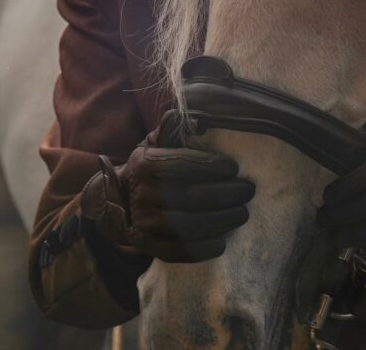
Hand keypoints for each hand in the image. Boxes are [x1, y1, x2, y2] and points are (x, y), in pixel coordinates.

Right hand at [81, 111, 253, 262]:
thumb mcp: (155, 143)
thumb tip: (185, 115)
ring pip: (185, 225)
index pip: (181, 165)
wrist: (118, 199)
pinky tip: (221, 243)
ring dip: (219, 221)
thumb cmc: (149, 166)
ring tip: (242, 213)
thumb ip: (171, 129)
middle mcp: (140, 193)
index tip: (234, 168)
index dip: (209, 167)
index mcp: (145, 163)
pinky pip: (173, 250)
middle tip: (248, 192)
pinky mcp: (144, 244)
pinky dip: (199, 250)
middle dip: (224, 195)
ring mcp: (141, 221)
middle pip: (189, 197)